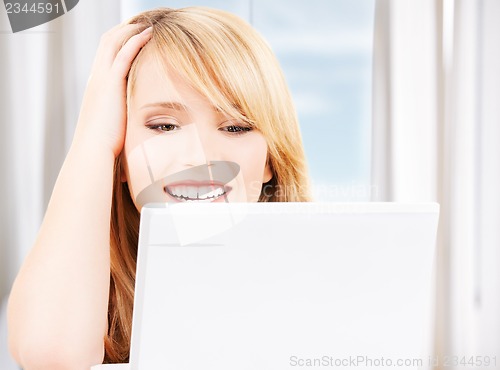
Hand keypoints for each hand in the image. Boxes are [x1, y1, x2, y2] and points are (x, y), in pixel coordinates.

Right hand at [74, 23, 152, 156]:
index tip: (136, 36)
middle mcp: (96, 78)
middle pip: (107, 41)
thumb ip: (123, 116)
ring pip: (113, 42)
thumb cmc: (105, 145)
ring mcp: (101, 79)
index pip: (105, 55)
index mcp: (97, 87)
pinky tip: (149, 34)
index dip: (120, 41)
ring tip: (148, 24)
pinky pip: (123, 53)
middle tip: (143, 23)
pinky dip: (136, 40)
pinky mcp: (110, 83)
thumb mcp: (114, 125)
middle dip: (124, 29)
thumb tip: (135, 123)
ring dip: (131, 29)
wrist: (94, 152)